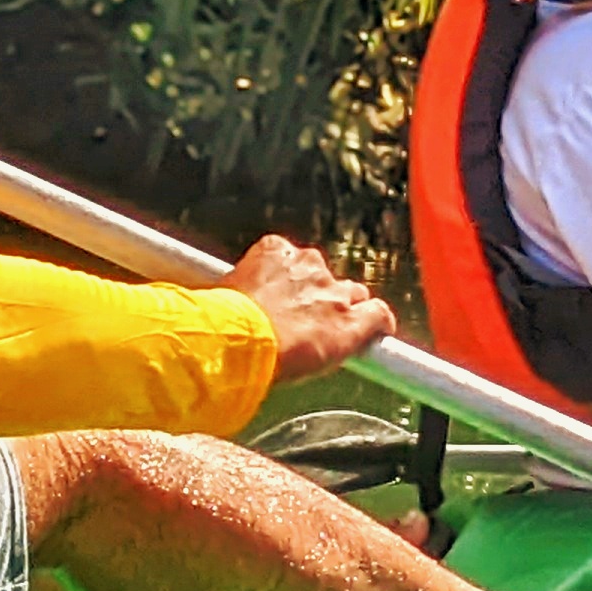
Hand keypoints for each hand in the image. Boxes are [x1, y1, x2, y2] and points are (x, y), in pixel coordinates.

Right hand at [218, 235, 396, 382]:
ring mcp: (333, 292)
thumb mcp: (218, 295)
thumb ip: (231, 295)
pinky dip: (379, 325)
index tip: (283, 301)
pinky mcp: (351, 322)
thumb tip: (211, 309)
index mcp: (274, 251)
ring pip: (353, 296)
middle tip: (304, 322)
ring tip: (331, 335)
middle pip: (326, 277)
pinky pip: (378, 317)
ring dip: (345, 312)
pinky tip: (377, 336)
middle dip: (320, 297)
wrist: (237, 340)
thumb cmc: (218, 321)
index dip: (291, 285)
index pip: (293, 262)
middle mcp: (308, 264)